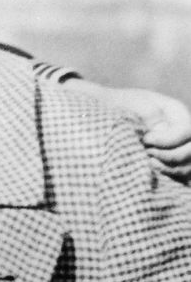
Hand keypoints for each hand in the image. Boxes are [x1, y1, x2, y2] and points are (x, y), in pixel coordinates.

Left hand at [65, 80, 190, 181]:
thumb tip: (156, 137)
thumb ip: (148, 115)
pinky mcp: (170, 162)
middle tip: (146, 155)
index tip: (145, 140)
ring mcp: (178, 147)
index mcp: (175, 112)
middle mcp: (181, 131)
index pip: (187, 130)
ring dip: (169, 168)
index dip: (169, 140)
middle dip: (170, 156)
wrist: (101, 116)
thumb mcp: (131, 105)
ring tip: (147, 164)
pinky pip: (181, 175)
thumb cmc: (115, 108)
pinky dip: (169, 176)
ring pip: (188, 165)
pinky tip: (150, 172)